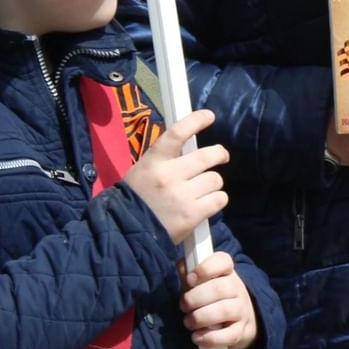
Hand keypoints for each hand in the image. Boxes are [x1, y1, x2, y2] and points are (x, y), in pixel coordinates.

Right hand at [122, 109, 228, 244]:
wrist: (126, 231)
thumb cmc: (136, 199)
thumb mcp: (143, 170)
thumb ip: (165, 159)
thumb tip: (190, 148)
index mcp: (154, 161)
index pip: (178, 133)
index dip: (196, 121)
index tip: (208, 116)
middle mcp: (169, 175)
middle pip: (207, 156)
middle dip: (220, 154)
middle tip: (222, 156)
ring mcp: (182, 195)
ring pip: (215, 179)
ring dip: (213, 183)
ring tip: (204, 189)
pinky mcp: (192, 214)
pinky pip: (219, 199)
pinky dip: (217, 200)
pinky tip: (208, 203)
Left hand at [178, 250, 259, 348]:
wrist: (239, 320)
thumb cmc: (211, 298)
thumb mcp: (201, 283)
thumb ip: (189, 273)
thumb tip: (183, 265)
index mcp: (227, 272)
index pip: (223, 261)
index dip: (205, 268)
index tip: (190, 279)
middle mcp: (237, 289)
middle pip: (220, 288)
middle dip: (196, 298)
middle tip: (183, 306)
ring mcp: (242, 310)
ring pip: (225, 310)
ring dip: (201, 317)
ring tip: (189, 322)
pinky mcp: (241, 331)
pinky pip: (229, 335)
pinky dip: (210, 338)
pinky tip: (197, 337)